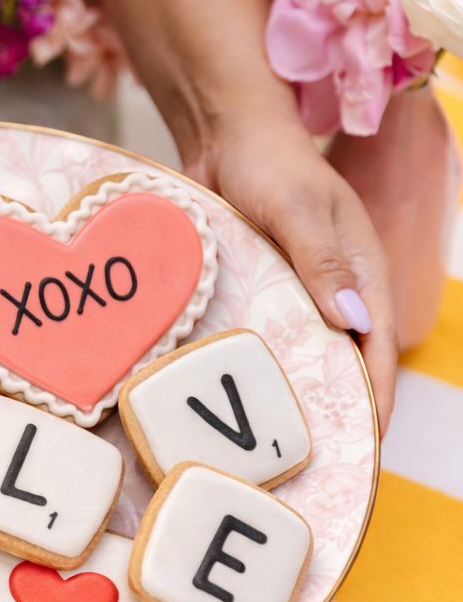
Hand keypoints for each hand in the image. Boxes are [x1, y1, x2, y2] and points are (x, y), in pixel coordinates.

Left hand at [186, 114, 396, 435]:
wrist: (225, 139)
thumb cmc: (271, 166)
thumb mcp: (299, 210)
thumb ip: (323, 263)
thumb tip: (353, 325)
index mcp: (361, 272)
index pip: (376, 347)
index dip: (377, 397)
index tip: (369, 443)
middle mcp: (332, 291)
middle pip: (345, 362)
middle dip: (341, 410)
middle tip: (322, 462)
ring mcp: (295, 295)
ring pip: (306, 356)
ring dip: (298, 397)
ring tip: (281, 447)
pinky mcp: (261, 294)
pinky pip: (268, 340)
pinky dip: (263, 370)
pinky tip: (244, 402)